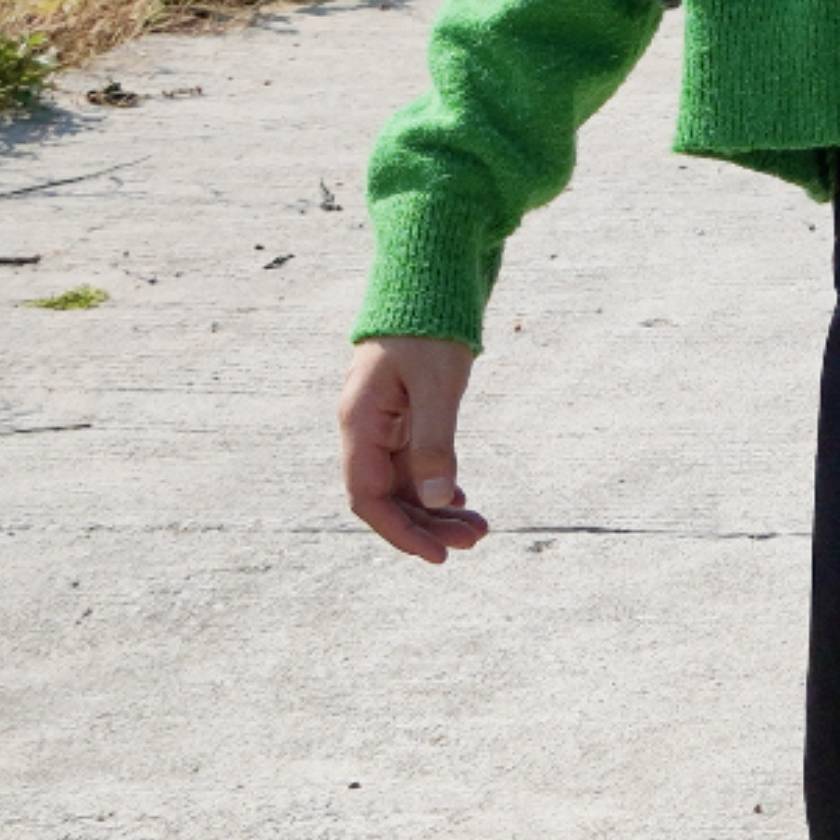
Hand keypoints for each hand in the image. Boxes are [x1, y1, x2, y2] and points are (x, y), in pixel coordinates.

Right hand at [341, 336, 484, 561]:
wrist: (427, 283)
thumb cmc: (429, 327)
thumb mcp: (437, 385)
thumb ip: (435, 442)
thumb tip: (437, 499)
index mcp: (360, 422)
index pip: (368, 497)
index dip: (399, 532)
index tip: (438, 556)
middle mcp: (364, 428)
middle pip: (387, 496)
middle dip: (427, 525)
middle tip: (476, 540)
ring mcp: (381, 423)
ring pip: (403, 483)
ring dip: (435, 509)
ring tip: (478, 527)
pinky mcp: (401, 416)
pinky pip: (411, 463)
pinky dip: (435, 485)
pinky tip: (459, 497)